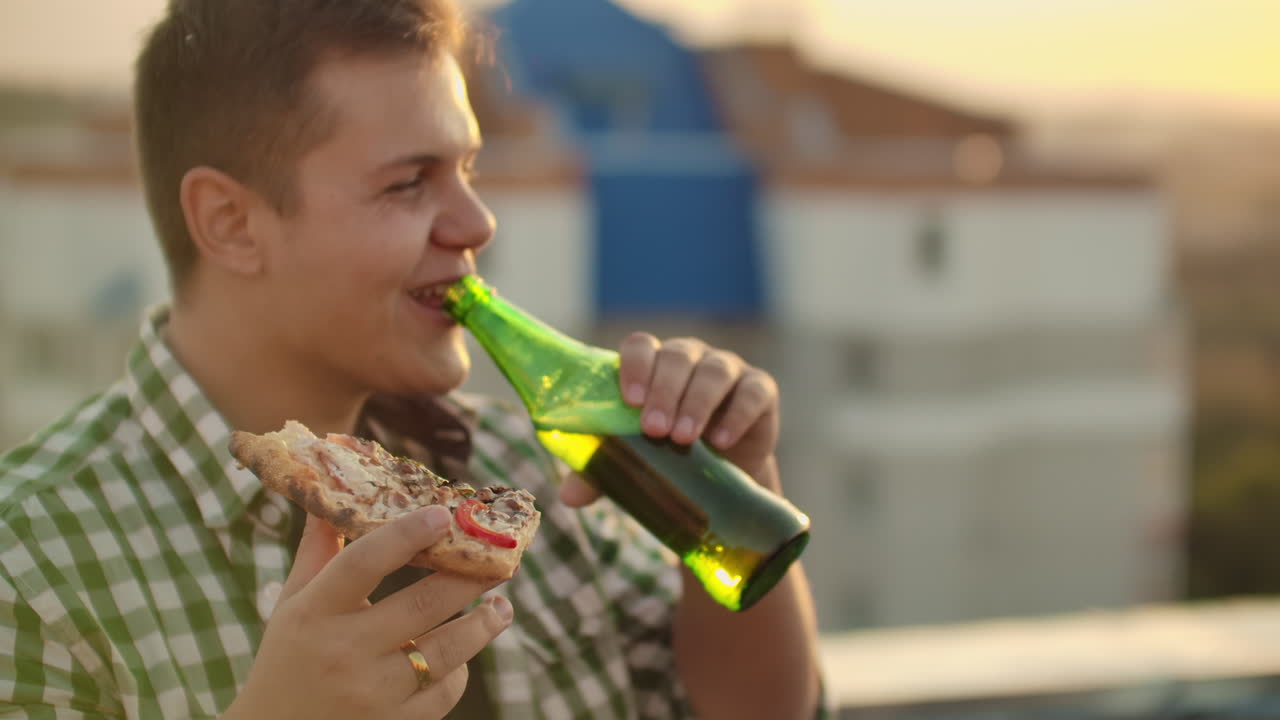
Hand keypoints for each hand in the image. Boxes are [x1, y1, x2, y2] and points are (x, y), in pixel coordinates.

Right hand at [222, 506, 512, 719]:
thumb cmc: (288, 660)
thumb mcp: (292, 605)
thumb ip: (318, 553)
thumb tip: (332, 496)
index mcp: (315, 612)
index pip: (362, 563)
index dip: (405, 535)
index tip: (443, 514)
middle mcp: (344, 652)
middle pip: (422, 604)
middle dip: (470, 578)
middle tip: (501, 559)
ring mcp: (371, 693)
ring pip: (447, 651)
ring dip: (484, 624)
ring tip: (501, 607)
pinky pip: (443, 692)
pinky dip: (458, 671)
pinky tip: (464, 656)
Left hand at [560, 332, 780, 506]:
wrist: (720, 482)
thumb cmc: (666, 458)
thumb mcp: (633, 464)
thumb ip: (601, 471)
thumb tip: (567, 496)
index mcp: (653, 366)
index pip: (641, 346)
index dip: (634, 367)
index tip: (628, 401)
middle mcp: (690, 359)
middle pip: (677, 356)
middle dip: (664, 391)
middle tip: (654, 429)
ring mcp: (727, 370)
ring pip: (713, 371)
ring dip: (696, 403)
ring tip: (683, 439)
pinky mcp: (760, 390)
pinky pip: (753, 392)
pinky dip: (737, 414)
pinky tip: (722, 441)